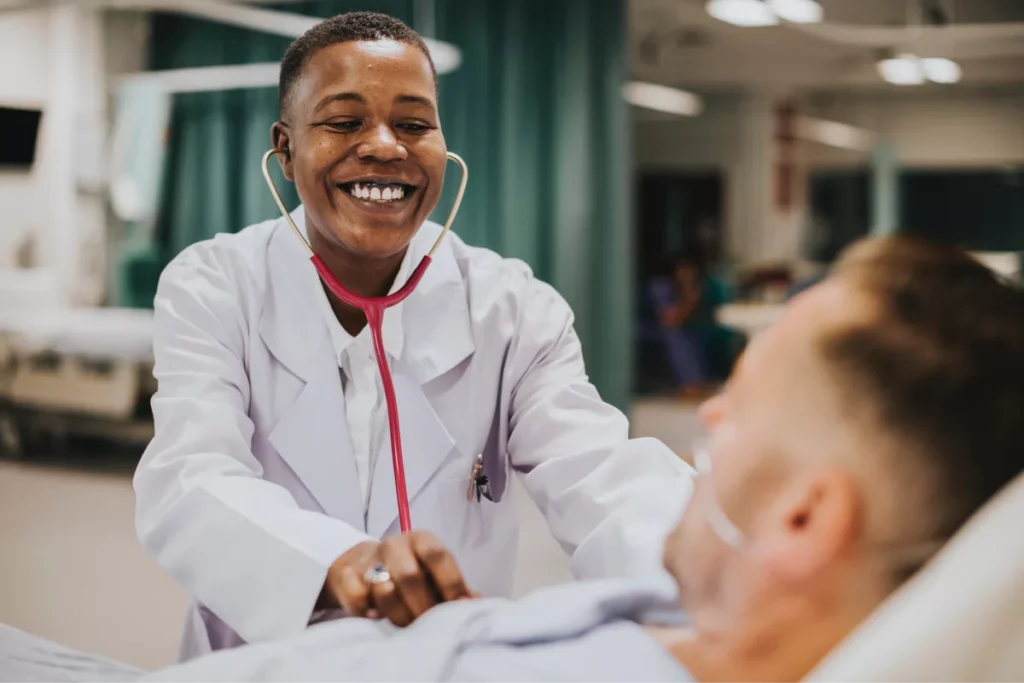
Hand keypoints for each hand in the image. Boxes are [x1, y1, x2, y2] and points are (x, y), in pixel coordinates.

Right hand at [322, 531, 474, 626]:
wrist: (363, 563)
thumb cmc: (410, 572)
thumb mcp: (434, 574)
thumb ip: (457, 590)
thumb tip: (478, 606)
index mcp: (422, 540)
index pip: (439, 556)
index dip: (451, 584)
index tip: (458, 609)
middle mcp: (395, 545)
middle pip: (410, 576)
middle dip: (422, 607)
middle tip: (428, 625)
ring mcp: (368, 559)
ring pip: (383, 590)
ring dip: (398, 615)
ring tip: (406, 625)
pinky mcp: (345, 575)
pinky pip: (356, 598)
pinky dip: (367, 612)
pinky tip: (376, 618)